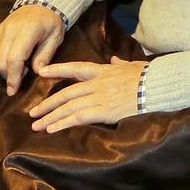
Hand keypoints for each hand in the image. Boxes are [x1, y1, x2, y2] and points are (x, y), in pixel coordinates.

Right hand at [0, 3, 65, 94]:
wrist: (41, 4)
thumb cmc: (51, 22)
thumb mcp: (56, 37)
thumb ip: (46, 54)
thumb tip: (38, 73)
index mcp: (28, 30)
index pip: (14, 59)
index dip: (13, 77)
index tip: (13, 91)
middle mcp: (10, 30)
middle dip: (8, 76)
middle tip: (24, 76)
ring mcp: (0, 31)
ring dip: (3, 71)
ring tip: (21, 68)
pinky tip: (13, 61)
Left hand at [28, 56, 146, 131]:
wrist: (157, 86)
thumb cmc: (148, 76)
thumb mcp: (133, 65)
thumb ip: (120, 63)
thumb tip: (115, 59)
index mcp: (103, 71)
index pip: (76, 68)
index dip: (58, 69)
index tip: (42, 72)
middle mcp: (97, 84)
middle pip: (66, 93)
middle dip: (47, 104)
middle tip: (32, 112)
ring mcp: (99, 97)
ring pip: (68, 107)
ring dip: (50, 117)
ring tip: (36, 125)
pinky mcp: (104, 111)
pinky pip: (78, 118)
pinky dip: (63, 123)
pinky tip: (52, 129)